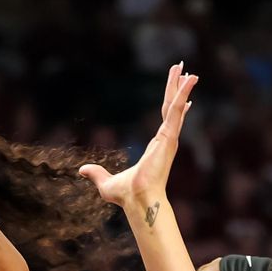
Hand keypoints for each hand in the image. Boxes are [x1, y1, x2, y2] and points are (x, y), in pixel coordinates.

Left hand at [80, 63, 196, 207]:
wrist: (137, 199)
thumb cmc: (127, 195)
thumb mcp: (106, 182)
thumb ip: (96, 174)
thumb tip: (82, 170)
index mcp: (156, 147)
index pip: (166, 120)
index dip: (173, 107)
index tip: (183, 97)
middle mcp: (165, 140)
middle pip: (171, 108)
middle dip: (177, 89)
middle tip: (183, 70)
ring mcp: (169, 138)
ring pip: (176, 106)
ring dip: (182, 88)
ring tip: (189, 71)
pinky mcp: (169, 136)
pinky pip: (176, 110)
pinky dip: (183, 95)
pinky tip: (189, 81)